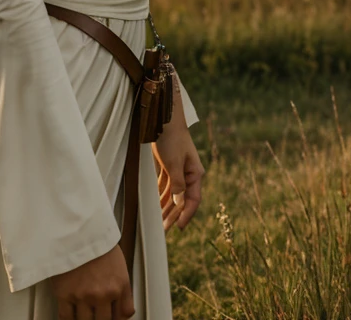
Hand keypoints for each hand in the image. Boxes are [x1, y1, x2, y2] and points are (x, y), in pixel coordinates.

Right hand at [49, 242, 134, 319]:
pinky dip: (68, 318)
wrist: (76, 226)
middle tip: (96, 312)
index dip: (116, 317)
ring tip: (83, 309)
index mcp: (119, 285)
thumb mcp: (119, 263)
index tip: (111, 314)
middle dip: (100, 317)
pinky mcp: (64, 294)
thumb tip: (124, 312)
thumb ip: (123, 289)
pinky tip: (70, 313)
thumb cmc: (97, 240)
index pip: (123, 315)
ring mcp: (83, 296)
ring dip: (84, 318)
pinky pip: (66, 318)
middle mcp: (103, 294)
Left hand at [151, 80, 204, 232]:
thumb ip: (177, 184)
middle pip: (182, 199)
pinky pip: (165, 186)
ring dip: (166, 207)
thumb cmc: (172, 139)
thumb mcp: (174, 163)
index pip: (193, 200)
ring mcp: (178, 170)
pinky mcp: (168, 166)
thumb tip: (179, 204)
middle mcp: (188, 174)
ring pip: (173, 194)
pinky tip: (155, 206)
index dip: (186, 214)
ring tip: (158, 222)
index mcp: (195, 173)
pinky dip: (161, 196)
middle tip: (163, 230)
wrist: (164, 119)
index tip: (177, 227)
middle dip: (173, 214)